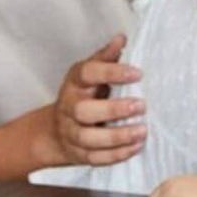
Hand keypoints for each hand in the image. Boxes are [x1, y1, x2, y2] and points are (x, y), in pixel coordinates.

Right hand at [40, 35, 146, 168]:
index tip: (138, 73)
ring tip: (142, 131)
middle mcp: (69, 108)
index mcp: (74, 83)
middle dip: (113, 110)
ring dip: (117, 136)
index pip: (88, 74)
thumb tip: (122, 38)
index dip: (112, 72)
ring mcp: (71, 133)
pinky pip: (95, 158)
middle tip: (141, 105)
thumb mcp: (90, 73)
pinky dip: (115, 155)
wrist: (54, 130)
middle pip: (83, 111)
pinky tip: (135, 147)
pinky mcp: (78, 153)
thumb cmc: (83, 94)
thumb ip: (106, 58)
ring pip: (88, 138)